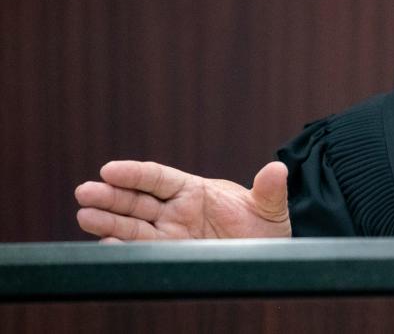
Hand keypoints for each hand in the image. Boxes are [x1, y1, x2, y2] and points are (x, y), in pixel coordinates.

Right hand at [75, 160, 291, 240]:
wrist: (267, 256)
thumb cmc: (265, 226)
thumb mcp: (270, 208)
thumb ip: (269, 190)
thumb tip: (277, 169)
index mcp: (195, 190)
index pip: (158, 177)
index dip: (134, 173)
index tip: (110, 169)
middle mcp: (177, 211)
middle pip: (137, 200)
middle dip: (111, 196)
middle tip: (85, 192)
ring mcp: (171, 234)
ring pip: (133, 225)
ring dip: (108, 221)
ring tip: (85, 216)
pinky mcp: (171, 255)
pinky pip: (143, 251)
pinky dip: (123, 249)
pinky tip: (107, 246)